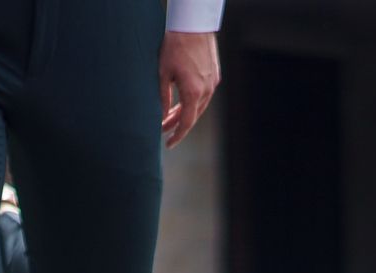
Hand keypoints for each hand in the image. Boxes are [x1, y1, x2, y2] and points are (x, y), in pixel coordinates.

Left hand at [159, 31, 218, 147]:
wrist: (193, 26)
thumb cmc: (174, 47)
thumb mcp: (163, 74)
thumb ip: (162, 98)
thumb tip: (161, 117)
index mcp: (193, 92)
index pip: (186, 122)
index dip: (177, 135)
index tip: (168, 144)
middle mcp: (207, 89)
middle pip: (193, 116)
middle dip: (178, 124)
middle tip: (163, 129)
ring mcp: (213, 82)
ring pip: (199, 106)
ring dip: (185, 112)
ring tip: (169, 116)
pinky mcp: (214, 74)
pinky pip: (204, 95)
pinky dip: (193, 101)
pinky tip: (181, 101)